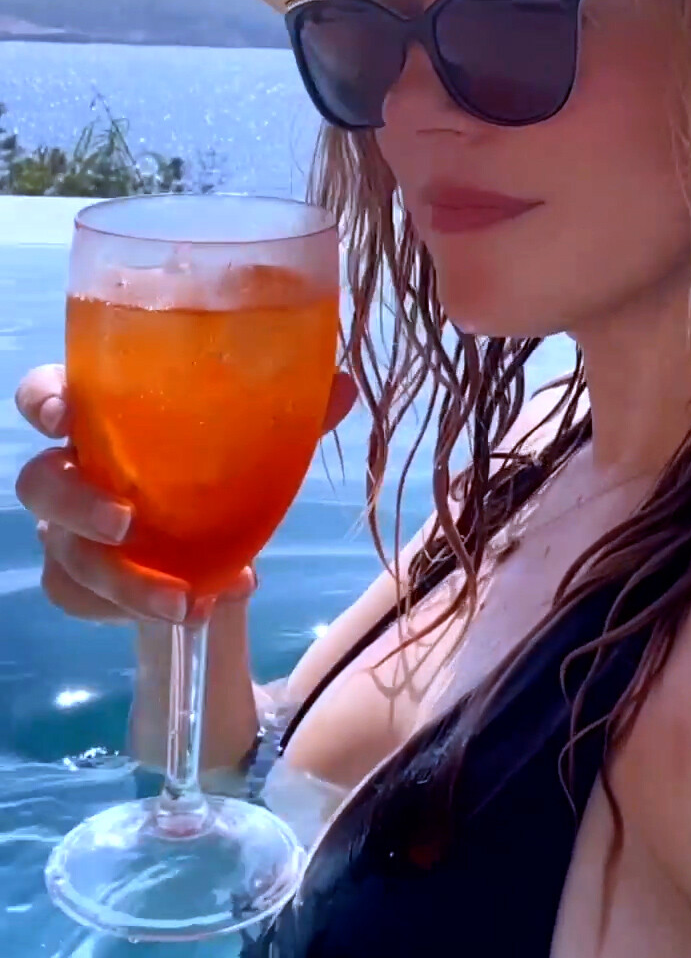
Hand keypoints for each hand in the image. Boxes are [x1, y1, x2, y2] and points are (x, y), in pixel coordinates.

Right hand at [14, 362, 357, 624]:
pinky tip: (200, 608)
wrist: (208, 539)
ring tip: (185, 601)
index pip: (45, 393)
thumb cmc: (212, 464)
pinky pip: (84, 602)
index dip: (42, 400)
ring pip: (64, 557)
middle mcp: (74, 470)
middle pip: (39, 483)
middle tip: (127, 521)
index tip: (62, 415)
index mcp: (102, 416)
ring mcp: (68, 532)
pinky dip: (139, 610)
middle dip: (76, 504)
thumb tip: (345, 385)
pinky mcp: (79, 584)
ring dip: (122, 583)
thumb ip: (289, 410)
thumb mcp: (250, 436)